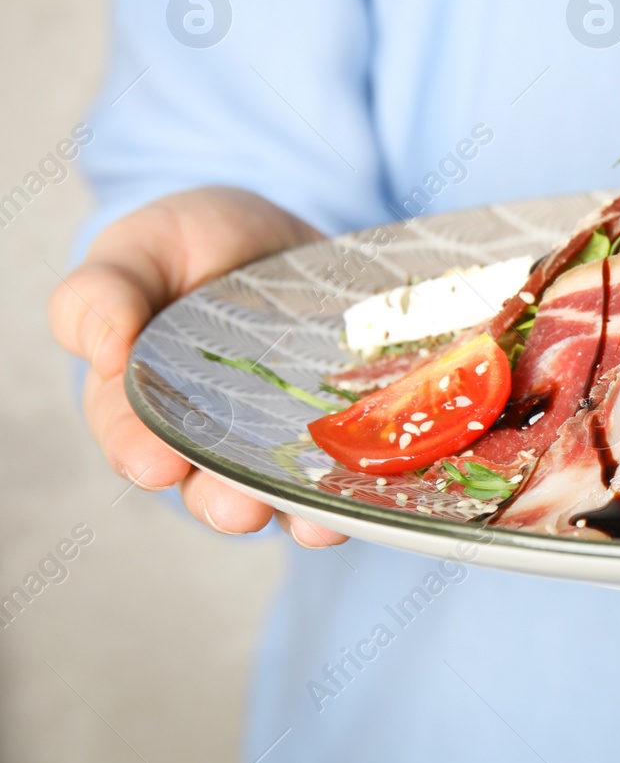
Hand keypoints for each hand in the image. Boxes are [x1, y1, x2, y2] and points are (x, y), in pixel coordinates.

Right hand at [48, 187, 348, 546]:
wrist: (278, 237)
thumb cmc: (192, 245)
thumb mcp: (140, 249)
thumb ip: (104, 291)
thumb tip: (101, 350)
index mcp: (140, 400)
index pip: (130, 434)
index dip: (139, 451)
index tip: (155, 465)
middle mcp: (206, 435)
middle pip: (205, 482)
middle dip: (222, 500)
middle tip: (237, 509)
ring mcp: (275, 437)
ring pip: (278, 490)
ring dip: (294, 510)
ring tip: (311, 524)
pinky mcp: (335, 425)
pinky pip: (344, 466)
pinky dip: (359, 485)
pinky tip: (375, 495)